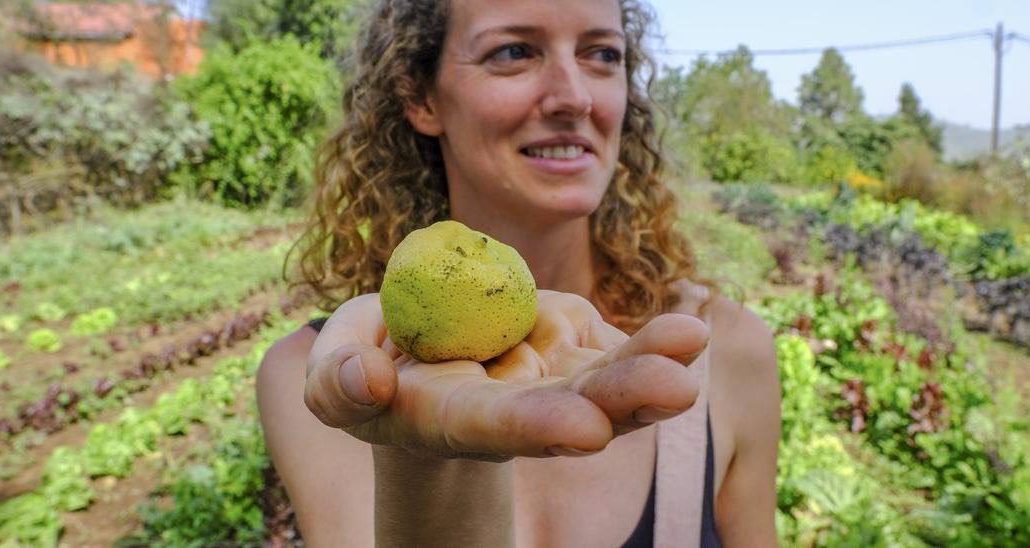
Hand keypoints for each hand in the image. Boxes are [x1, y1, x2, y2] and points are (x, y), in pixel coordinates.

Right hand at [305, 290, 708, 460]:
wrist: (413, 353)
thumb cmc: (367, 362)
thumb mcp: (336, 367)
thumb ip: (338, 381)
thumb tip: (370, 380)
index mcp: (450, 419)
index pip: (494, 426)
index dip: (537, 426)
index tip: (584, 428)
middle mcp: (514, 412)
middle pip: (572, 409)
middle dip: (621, 398)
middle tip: (676, 386)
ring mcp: (551, 380)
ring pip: (608, 378)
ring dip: (652, 362)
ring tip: (694, 338)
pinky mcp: (573, 347)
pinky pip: (621, 345)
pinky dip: (657, 338)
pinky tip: (693, 326)